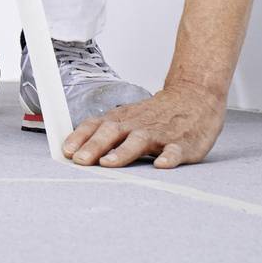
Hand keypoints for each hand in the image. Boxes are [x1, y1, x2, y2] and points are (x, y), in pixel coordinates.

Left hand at [63, 84, 225, 169]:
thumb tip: (75, 150)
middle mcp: (137, 125)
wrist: (195, 97)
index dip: (80, 138)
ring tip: (109, 164)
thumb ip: (105, 133)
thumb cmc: (156, 114)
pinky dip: (168, 157)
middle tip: (80, 161)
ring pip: (139, 141)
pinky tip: (162, 165)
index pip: (96, 125)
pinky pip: (175, 151)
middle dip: (94, 146)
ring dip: (122, 152)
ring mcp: (159, 133)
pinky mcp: (182, 144)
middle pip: (112, 132)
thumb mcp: (127, 118)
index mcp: (122, 119)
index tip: (66, 151)